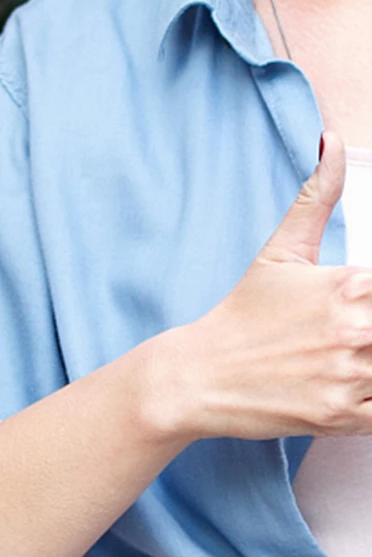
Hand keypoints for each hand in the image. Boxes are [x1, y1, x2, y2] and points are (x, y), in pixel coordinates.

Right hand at [158, 132, 371, 441]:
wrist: (201, 373)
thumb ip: (317, 196)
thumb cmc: (244, 311)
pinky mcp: (346, 417)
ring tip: (349, 353)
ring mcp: (352, 376)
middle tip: (354, 329)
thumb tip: (331, 140)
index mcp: (350, 285)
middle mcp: (356, 329)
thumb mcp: (281, 251)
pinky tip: (353, 385)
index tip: (366, 302)